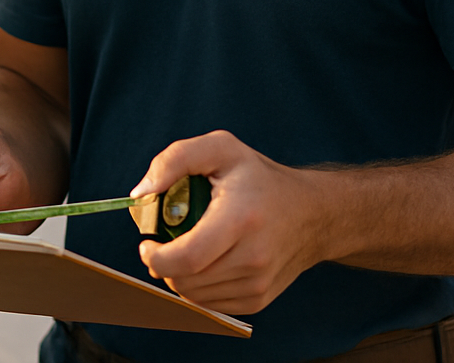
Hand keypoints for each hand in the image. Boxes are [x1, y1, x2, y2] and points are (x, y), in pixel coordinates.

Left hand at [130, 130, 331, 315]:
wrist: (312, 213)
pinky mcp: (258, 300)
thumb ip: (174, 160)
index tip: (146, 242)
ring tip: (187, 246)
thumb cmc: (259, 178)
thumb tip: (141, 194)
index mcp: (240, 219)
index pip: (186, 258)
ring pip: (194, 296)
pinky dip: (197, 286)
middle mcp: (252, 258)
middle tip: (164, 240)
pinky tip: (205, 262)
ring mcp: (257, 284)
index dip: (155, 257)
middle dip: (163, 263)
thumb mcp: (221, 148)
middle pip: (185, 280)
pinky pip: (210, 304)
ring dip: (179, 276)